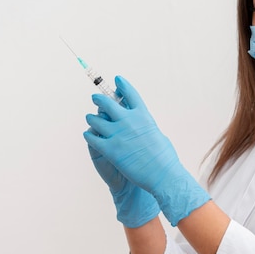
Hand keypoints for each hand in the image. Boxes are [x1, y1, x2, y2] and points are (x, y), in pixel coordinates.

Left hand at [83, 76, 209, 225]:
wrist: (162, 174)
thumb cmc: (165, 158)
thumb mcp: (158, 134)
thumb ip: (146, 127)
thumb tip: (142, 126)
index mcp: (143, 115)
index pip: (130, 93)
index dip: (122, 85)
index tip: (117, 79)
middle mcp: (129, 121)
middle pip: (107, 103)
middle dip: (99, 99)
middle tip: (95, 98)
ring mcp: (117, 134)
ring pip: (95, 120)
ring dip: (92, 118)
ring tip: (90, 119)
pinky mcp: (110, 149)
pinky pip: (92, 138)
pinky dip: (89, 135)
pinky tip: (89, 135)